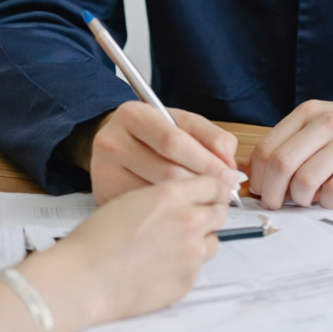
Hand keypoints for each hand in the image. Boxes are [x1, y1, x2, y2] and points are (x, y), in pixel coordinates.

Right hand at [21, 173, 230, 331]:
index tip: (209, 192)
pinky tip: (161, 264)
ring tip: (171, 244)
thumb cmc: (98, 238)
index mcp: (172, 194)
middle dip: (209, 212)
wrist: (86, 278)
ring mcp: (191, 253)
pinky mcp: (189, 280)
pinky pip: (199, 266)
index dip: (210, 187)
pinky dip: (187, 264)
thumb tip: (186, 197)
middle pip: (220, 211)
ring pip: (213, 240)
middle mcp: (188, 221)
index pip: (212, 182)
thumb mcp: (132, 198)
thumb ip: (166, 195)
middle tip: (192, 217)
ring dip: (200, 239)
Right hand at [88, 101, 239, 203]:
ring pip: (159, 197)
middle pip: (167, 172)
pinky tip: (181, 212)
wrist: (113, 147)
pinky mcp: (104, 196)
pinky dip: (171, 216)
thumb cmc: (150, 135)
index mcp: (132, 115)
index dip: (206, 161)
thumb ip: (210, 136)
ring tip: (207, 202)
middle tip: (224, 194)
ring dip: (190, 204)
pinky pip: (147, 212)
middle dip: (203, 186)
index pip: (173, 141)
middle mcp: (112, 142)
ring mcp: (104, 172)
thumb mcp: (179, 123)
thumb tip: (227, 161)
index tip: (228, 175)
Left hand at [246, 101, 332, 209]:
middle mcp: (325, 124)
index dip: (257, 176)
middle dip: (271, 193)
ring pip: (305, 180)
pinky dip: (327, 202)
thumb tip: (247, 168)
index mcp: (307, 114)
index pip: (267, 148)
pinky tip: (330, 199)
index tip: (259, 191)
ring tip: (306, 200)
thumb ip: (286, 144)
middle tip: (275, 204)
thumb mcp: (317, 127)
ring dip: (300, 199)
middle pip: (281, 164)